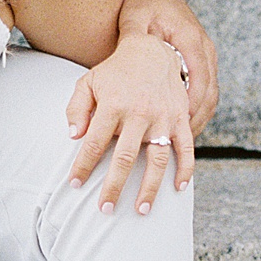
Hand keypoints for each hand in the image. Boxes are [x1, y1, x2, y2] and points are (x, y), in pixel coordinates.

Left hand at [65, 31, 193, 214]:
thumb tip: (74, 136)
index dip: (83, 165)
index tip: (74, 184)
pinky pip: (187, 148)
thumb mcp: (89, 82)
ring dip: (150, 187)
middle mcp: (139, 113)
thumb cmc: (115, 71)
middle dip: (114, 186)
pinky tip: (178, 188)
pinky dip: (185, 169)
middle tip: (105, 209)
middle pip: (124, 157)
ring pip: (157, 159)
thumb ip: (77, 108)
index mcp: (113, 104)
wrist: (152, 50)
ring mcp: (163, 117)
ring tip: (142, 209)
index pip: (94, 142)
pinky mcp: (181, 118)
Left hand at [118, 0, 218, 133]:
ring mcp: (206, 54)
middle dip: (195, 119)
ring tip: (182, 142)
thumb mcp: (134, 17)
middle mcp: (204, 47)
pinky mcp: (202, 60)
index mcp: (190, 38)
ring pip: (210, 95)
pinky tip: (184, 126)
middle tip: (179, 142)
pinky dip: (198, 109)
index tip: (177, 126)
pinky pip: (207, 90)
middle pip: (209, 92)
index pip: (198, 78)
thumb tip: (112, 69)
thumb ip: (130, 42)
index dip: (190, 105)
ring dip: (198, 118)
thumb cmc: (144, 1)